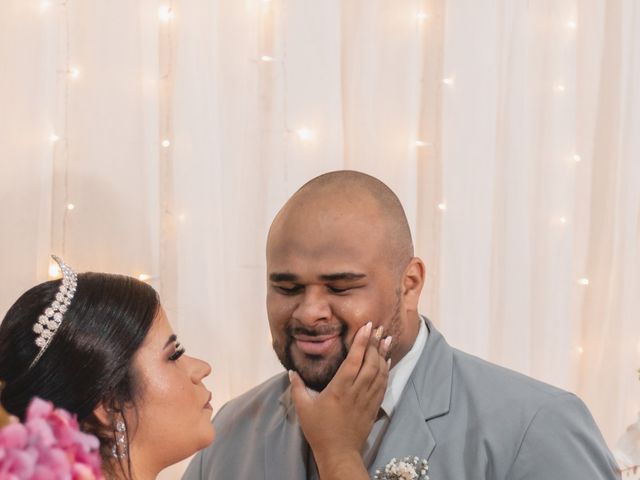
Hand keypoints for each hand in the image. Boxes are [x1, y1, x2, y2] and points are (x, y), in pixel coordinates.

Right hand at [290, 322, 390, 478]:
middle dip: (375, 343)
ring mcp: (367, 399)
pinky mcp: (373, 406)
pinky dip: (386, 370)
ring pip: (379, 372)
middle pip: (370, 362)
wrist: (339, 453)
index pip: (354, 360)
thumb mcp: (303, 408)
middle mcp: (356, 391)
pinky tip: (387, 361)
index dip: (362, 342)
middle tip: (379, 328)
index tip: (367, 327)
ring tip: (387, 339)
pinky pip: (383, 384)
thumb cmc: (319, 429)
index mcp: (339, 388)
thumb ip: (297, 387)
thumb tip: (291, 372)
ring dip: (383, 354)